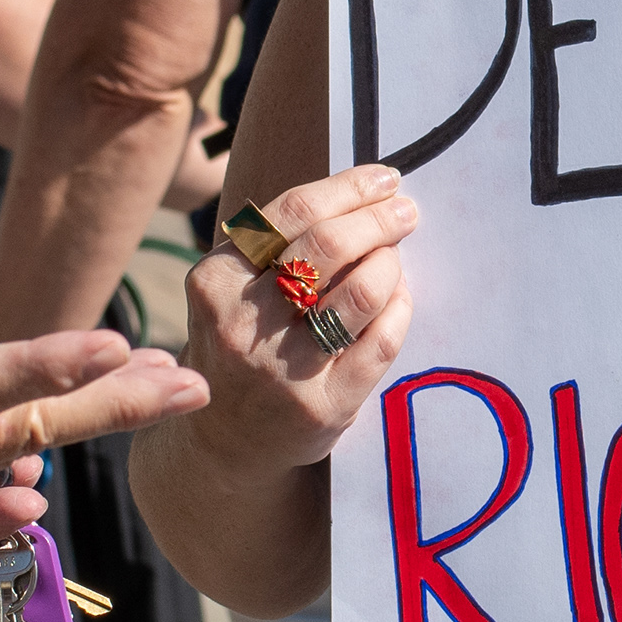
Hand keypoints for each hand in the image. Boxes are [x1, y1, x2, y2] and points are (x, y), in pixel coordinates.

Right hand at [184, 164, 419, 478]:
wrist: (225, 443)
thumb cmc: (241, 345)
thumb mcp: (231, 292)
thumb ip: (277, 247)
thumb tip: (365, 193)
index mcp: (215, 282)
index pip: (292, 213)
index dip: (348, 188)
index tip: (385, 178)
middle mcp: (242, 325)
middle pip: (328, 246)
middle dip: (379, 219)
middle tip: (406, 211)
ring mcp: (282, 370)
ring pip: (362, 292)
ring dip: (390, 263)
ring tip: (396, 256)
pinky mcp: (324, 407)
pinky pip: (382, 342)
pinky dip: (400, 308)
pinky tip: (398, 297)